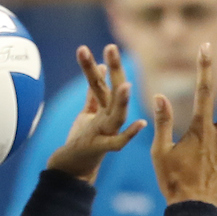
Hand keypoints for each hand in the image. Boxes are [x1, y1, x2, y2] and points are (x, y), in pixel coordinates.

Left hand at [46, 44, 147, 184]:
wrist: (76, 169)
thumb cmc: (83, 140)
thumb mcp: (87, 113)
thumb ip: (94, 94)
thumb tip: (101, 68)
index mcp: (103, 108)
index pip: (98, 82)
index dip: (89, 66)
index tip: (81, 47)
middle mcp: (108, 117)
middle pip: (112, 90)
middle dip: (114, 70)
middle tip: (111, 47)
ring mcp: (108, 132)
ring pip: (117, 114)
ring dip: (122, 100)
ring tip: (126, 86)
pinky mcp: (104, 148)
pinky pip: (118, 141)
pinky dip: (129, 133)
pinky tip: (141, 124)